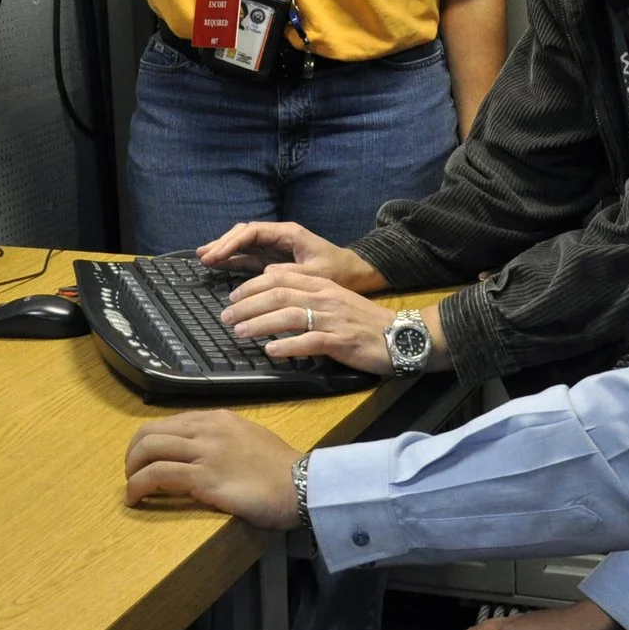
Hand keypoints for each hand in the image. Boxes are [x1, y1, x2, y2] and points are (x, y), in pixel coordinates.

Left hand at [123, 410, 301, 528]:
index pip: (169, 423)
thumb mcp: (250, 439)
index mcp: (217, 419)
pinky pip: (158, 474)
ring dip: (131, 470)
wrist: (302, 485)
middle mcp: (207, 429)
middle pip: (150, 432)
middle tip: (133, 475)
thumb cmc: (280, 469)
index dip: (149, 442)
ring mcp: (204, 452)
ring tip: (132, 490)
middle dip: (133, 454)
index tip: (145, 461)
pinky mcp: (204, 478)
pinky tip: (136, 499)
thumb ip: (224, 439)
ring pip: (149, 448)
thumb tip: (203, 451)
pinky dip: (138, 485)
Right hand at [199, 220, 381, 291]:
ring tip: (203, 258)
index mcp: (289, 233)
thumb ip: (291, 273)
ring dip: (224, 250)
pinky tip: (218, 265)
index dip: (231, 242)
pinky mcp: (274, 259)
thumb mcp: (316, 274)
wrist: (353, 274)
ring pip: (243, 244)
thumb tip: (264, 272)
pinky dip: (233, 260)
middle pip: (243, 234)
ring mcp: (275, 247)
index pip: (252, 231)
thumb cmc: (338, 271)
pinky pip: (249, 256)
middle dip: (222, 243)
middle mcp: (279, 236)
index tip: (216, 254)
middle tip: (203, 256)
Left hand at [220, 267, 406, 376]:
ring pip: (288, 316)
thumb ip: (308, 294)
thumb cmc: (366, 322)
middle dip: (247, 305)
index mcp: (322, 285)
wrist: (402, 336)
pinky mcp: (340, 342)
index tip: (232, 297)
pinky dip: (287, 346)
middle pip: (278, 294)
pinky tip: (270, 352)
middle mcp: (325, 297)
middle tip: (226, 317)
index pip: (279, 278)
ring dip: (259, 324)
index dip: (251, 286)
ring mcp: (333, 319)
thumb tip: (276, 289)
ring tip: (239, 332)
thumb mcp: (336, 300)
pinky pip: (309, 342)